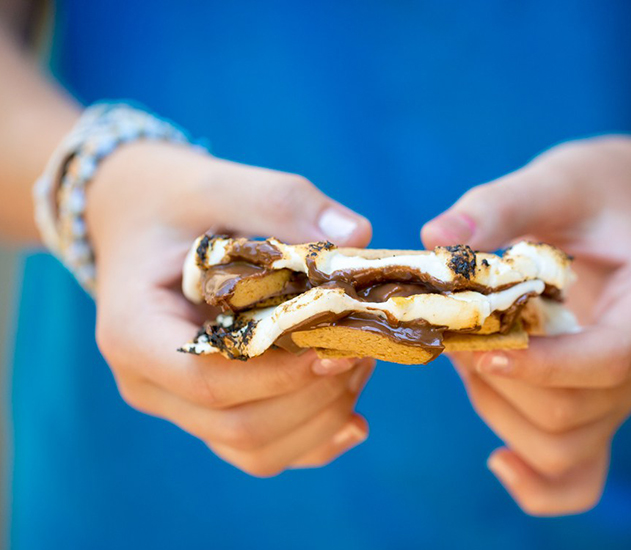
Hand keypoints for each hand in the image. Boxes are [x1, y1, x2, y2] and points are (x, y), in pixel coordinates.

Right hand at [86, 141, 374, 475]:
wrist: (142, 219)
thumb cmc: (177, 201)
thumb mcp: (220, 183)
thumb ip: (284, 205)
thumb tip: (357, 238)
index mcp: (133, 331)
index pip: (210, 381)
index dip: (284, 373)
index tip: (339, 342)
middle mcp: (148, 383)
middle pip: (241, 427)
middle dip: (315, 395)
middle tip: (363, 347)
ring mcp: (178, 405)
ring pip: (256, 450)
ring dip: (322, 417)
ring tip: (359, 364)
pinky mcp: (208, 411)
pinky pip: (262, 450)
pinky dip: (313, 439)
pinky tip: (353, 415)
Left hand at [422, 137, 630, 514]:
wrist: (621, 215)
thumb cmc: (589, 194)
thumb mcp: (551, 181)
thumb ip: (497, 207)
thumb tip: (433, 238)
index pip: (610, 359)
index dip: (541, 364)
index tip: (483, 345)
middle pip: (576, 412)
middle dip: (501, 382)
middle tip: (455, 336)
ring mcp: (628, 394)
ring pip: (565, 447)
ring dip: (499, 412)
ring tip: (469, 359)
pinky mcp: (601, 411)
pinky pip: (579, 476)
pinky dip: (537, 483)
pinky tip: (497, 461)